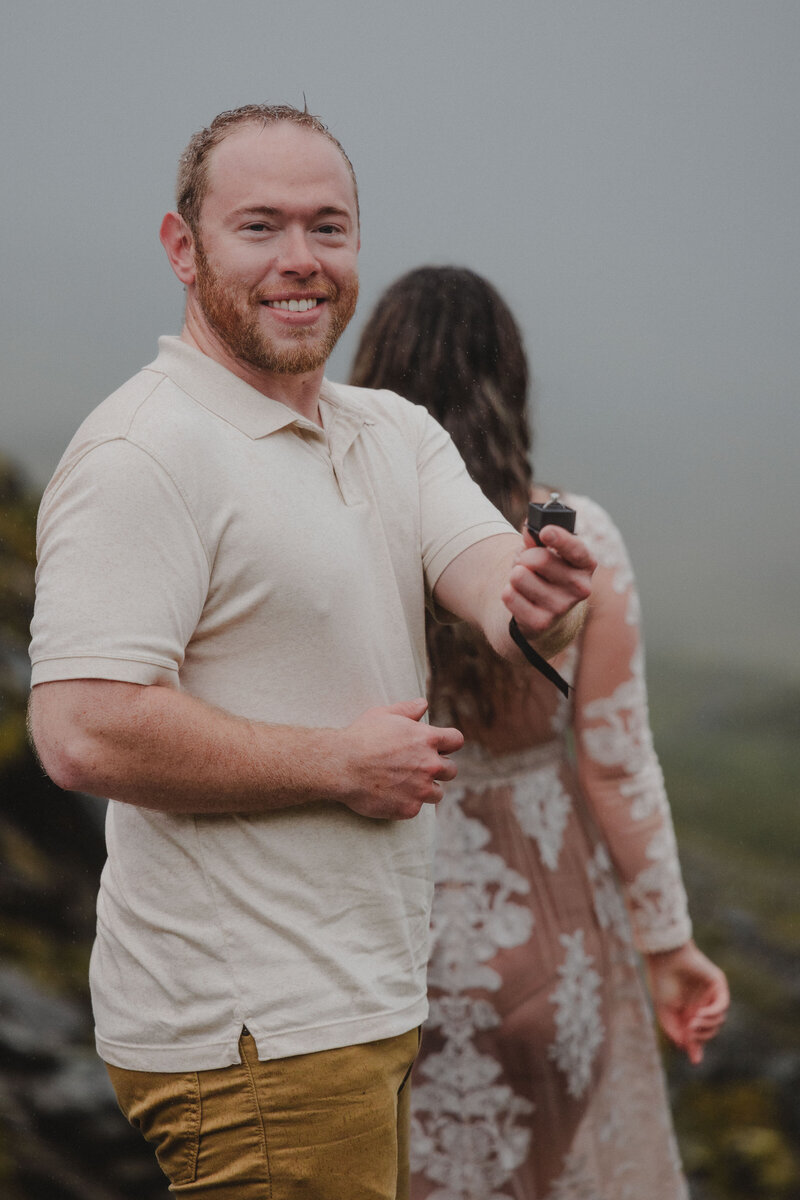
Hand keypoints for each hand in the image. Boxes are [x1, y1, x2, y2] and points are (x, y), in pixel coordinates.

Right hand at [340, 698, 463, 820]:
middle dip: (438, 768)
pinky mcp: (409, 808)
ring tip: (405, 784)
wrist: (340, 766)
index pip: (456, 741)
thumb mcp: (383, 714)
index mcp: (427, 739)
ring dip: (426, 789)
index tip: (438, 747)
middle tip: (418, 768)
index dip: (448, 743)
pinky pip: (416, 807)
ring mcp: (421, 789)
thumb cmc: (360, 737)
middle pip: (451, 770)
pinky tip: (390, 794)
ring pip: (437, 793)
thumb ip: (408, 710)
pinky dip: (406, 803)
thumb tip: (423, 704)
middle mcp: (430, 765)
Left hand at [501, 525, 595, 650]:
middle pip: (538, 558)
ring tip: (525, 583)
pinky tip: (521, 598)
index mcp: (586, 564)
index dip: (560, 539)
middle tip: (527, 565)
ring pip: (519, 576)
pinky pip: (509, 595)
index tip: (546, 532)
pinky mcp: (541, 623)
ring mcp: (562, 607)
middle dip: (525, 557)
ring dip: (515, 576)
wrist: (545, 613)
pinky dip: (508, 593)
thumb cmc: (546, 574)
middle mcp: (580, 587)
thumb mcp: (546, 552)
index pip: (576, 549)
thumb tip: (529, 532)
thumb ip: (538, 539)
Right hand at [645, 940, 729, 1063]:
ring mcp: (711, 995)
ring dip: (707, 1026)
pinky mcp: (718, 985)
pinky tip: (701, 1014)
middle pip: (709, 1030)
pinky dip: (713, 1014)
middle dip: (700, 1036)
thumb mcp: (665, 1012)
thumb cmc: (662, 981)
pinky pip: (723, 1006)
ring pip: (718, 1021)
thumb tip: (686, 1048)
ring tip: (693, 1022)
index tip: (695, 1060)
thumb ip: (675, 1030)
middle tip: (689, 1031)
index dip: (696, 1047)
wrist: (666, 958)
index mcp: (688, 1011)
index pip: (698, 1034)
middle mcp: (701, 1005)